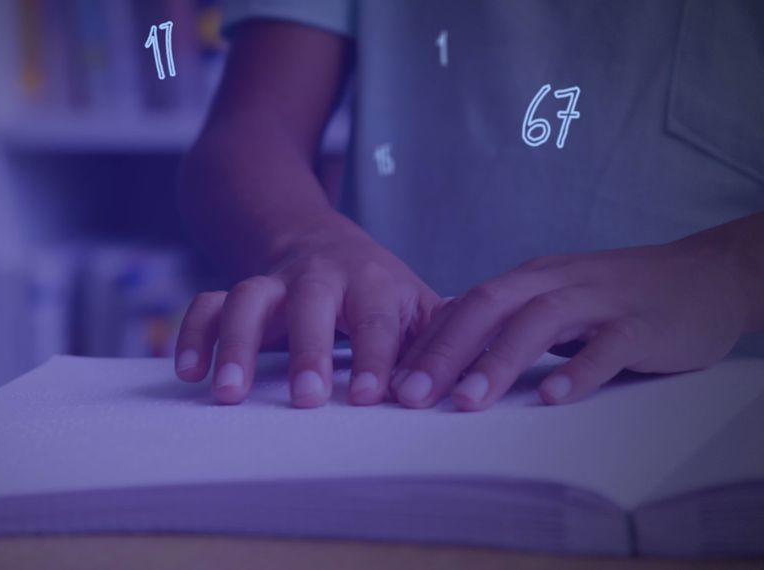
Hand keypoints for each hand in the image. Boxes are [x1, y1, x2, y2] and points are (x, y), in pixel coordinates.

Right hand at [174, 217, 440, 407]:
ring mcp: (273, 282)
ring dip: (236, 343)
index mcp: (372, 283)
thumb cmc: (375, 289)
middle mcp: (319, 277)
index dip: (377, 356)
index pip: (378, 318)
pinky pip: (207, 304)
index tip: (372, 397)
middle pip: (310, 300)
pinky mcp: (237, 291)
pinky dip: (194, 333)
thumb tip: (476, 378)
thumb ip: (441, 339)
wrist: (313, 237)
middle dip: (307, 348)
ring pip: (248, 297)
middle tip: (306, 399)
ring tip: (228, 393)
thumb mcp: (415, 303)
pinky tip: (189, 372)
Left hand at [391, 236, 754, 410]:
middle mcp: (556, 281)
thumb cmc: (618, 296)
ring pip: (539, 322)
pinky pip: (607, 346)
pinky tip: (554, 397)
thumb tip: (447, 350)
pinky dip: (579, 369)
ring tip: (467, 401)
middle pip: (488, 307)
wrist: (707, 274)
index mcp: (529, 279)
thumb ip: (508, 321)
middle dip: (444, 352)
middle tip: (410, 395)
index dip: (426, 343)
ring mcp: (600, 299)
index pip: (465, 306)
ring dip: (499, 362)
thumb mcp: (556, 299)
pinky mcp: (642, 323)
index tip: (390, 381)